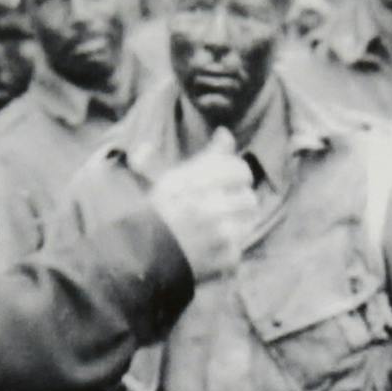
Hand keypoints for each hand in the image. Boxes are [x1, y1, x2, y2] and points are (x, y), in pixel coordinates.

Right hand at [149, 128, 255, 281]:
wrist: (142, 257)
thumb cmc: (157, 214)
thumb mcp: (173, 179)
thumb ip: (206, 156)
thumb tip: (226, 133)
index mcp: (196, 182)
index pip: (239, 169)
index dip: (238, 175)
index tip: (231, 182)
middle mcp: (210, 205)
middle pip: (248, 197)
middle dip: (239, 201)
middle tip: (226, 207)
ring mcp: (220, 234)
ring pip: (249, 222)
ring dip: (238, 224)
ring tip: (222, 227)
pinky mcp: (225, 258)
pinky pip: (239, 249)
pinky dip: (229, 250)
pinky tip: (216, 248)